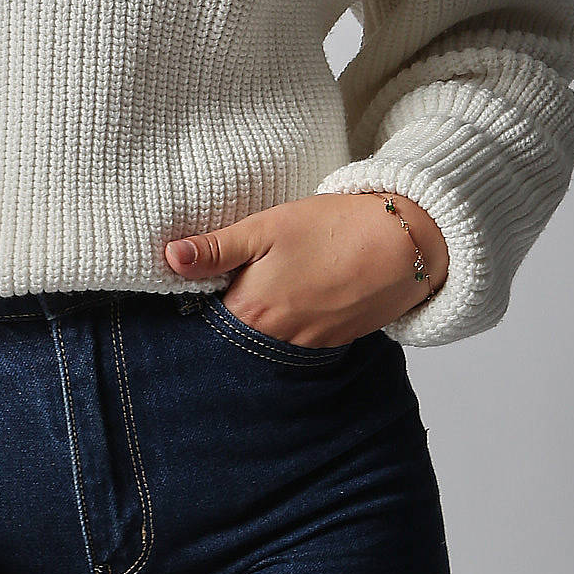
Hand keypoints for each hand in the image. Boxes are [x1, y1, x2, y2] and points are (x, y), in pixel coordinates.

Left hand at [163, 192, 448, 348]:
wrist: (404, 243)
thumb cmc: (333, 228)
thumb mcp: (267, 227)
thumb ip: (216, 248)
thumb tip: (170, 258)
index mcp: (251, 310)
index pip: (206, 319)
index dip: (200, 301)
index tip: (200, 286)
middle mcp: (274, 338)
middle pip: (236, 335)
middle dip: (231, 316)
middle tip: (238, 286)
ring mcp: (305, 345)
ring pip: (268, 341)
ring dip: (263, 323)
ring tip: (274, 291)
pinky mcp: (332, 343)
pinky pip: (299, 341)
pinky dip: (293, 326)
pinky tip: (300, 299)